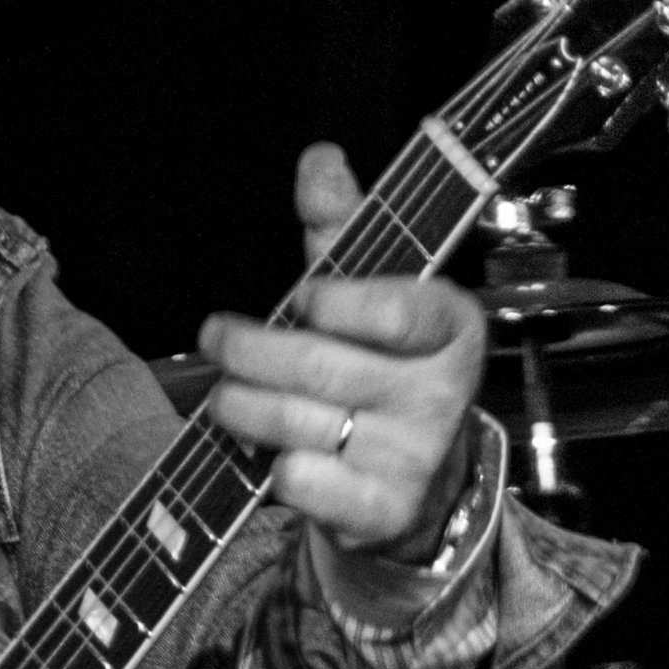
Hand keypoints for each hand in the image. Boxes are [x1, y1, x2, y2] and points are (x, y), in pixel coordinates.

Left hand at [196, 141, 484, 559]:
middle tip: (216, 338)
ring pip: (298, 422)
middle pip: (320, 365)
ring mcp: (415, 456)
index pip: (394, 308)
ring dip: (241, 407)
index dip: (334, 302)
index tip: (299, 299)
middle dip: (250, 350)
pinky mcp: (382, 510)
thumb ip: (342, 227)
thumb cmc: (383, 367)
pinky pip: (300, 481)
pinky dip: (269, 466)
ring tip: (223, 396)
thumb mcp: (371, 292)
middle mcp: (443, 393)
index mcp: (452, 327)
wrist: (416, 480)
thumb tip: (319, 158)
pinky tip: (268, 453)